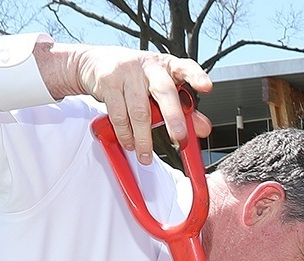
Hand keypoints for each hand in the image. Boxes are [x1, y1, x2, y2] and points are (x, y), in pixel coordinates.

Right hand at [59, 43, 211, 163]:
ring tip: (145, 154)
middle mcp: (149, 67)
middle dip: (173, 116)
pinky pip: (119, 114)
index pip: (185, 67)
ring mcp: (127, 72)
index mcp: (167, 66)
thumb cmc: (136, 77)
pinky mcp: (108, 82)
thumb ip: (183, 108)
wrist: (97, 62)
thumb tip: (201, 129)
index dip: (196, 76)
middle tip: (179, 137)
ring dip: (143, 137)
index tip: (206, 87)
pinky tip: (129, 142)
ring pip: (139, 110)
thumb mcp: (161, 87)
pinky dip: (125, 134)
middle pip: (163, 91)